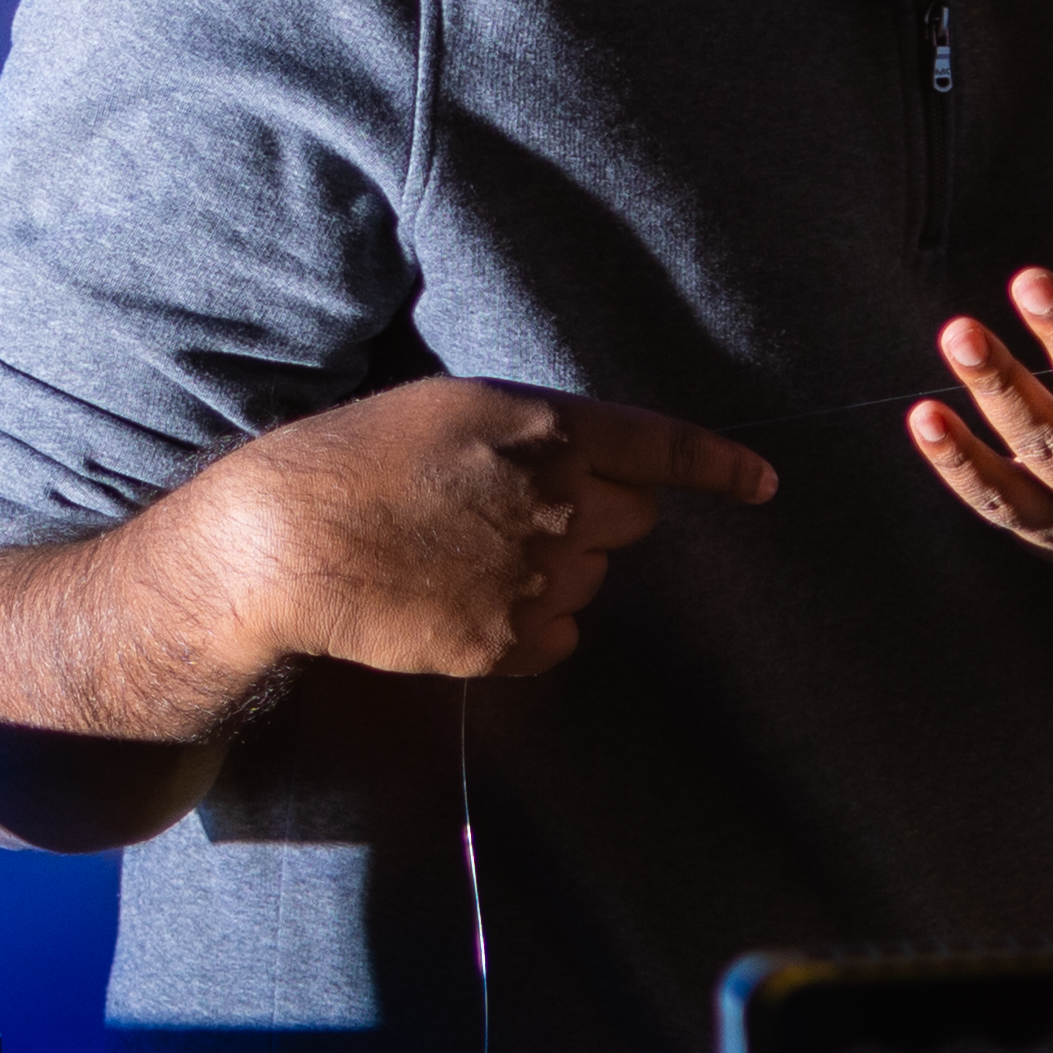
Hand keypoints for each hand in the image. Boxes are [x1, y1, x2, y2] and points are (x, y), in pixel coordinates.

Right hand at [187, 377, 773, 685]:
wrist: (290, 541)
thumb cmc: (358, 459)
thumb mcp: (453, 410)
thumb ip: (536, 435)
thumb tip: (592, 468)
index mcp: (547, 429)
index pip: (662, 448)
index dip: (720, 467)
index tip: (763, 483)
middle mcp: (559, 502)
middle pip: (631, 522)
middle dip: (597, 517)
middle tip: (517, 514)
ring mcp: (537, 577)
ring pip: (591, 581)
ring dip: (554, 572)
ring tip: (466, 556)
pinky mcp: (509, 642)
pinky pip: (560, 640)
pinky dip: (528, 629)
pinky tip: (464, 603)